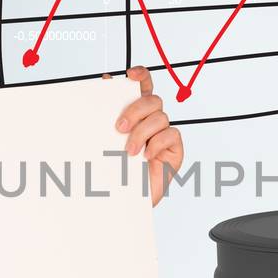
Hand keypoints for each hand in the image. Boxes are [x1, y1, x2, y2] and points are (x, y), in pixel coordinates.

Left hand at [106, 66, 183, 206]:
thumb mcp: (105, 142)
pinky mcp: (175, 150)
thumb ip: (105, 118)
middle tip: (119, 127)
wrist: (124, 202)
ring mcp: (164, 135)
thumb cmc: (115, 172)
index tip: (130, 75)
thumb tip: (103, 86)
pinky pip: (172, 134)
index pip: (143, 86)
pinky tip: (146, 156)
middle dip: (135, 110)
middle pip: (152, 99)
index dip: (141, 74)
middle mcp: (152, 121)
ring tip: (129, 151)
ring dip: (142, 132)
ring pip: (160, 117)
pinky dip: (158, 143)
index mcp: (135, 113)